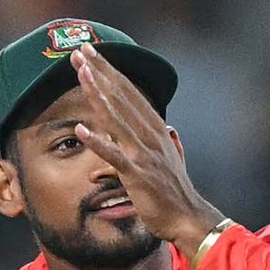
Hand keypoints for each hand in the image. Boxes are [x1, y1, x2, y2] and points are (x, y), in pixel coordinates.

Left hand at [69, 44, 224, 255]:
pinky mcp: (138, 175)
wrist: (189, 219)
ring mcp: (144, 155)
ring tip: (80, 74)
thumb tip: (171, 130)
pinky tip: (81, 130)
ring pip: (117, 119)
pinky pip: (115, 156)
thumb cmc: (177, 193)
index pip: (130, 94)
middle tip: (81, 50)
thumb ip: (170, 143)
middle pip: (122, 98)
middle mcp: (151, 137)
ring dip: (97, 95)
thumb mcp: (174, 160)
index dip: (112, 72)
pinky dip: (99, 143)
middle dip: (101, 72)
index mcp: (157, 131)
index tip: (95, 53)